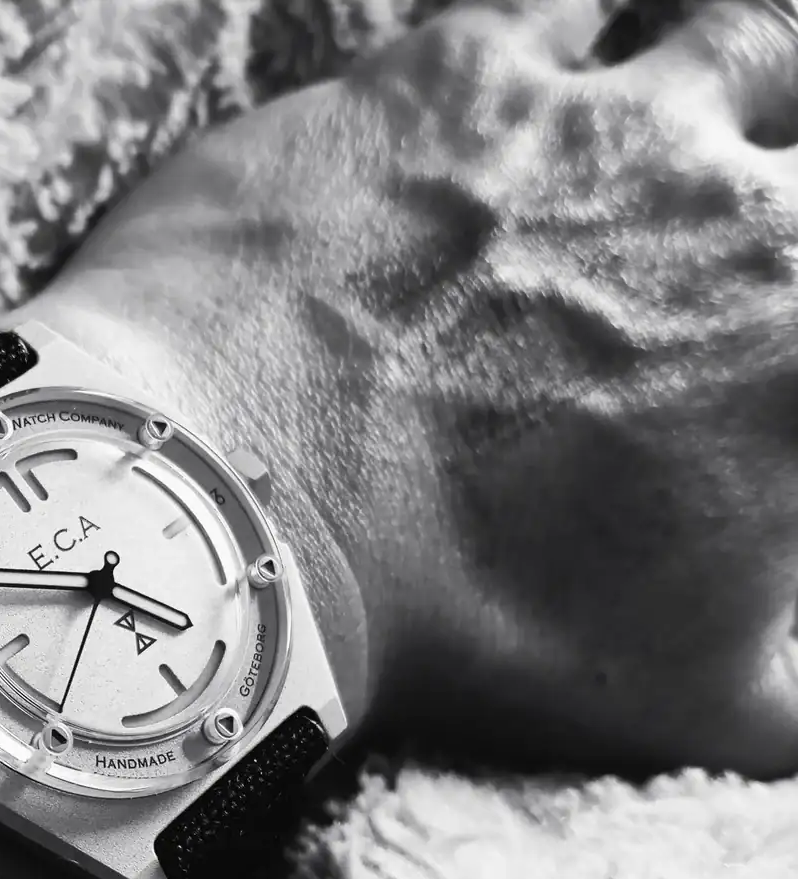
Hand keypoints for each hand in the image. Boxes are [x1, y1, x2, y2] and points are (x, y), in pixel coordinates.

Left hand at [3, 0, 797, 776]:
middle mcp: (731, 201)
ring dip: (735, 73)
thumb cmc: (464, 621)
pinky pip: (561, 4)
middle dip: (789, 165)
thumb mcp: (688, 698)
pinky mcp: (451, 76)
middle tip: (744, 217)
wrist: (245, 521)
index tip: (776, 334)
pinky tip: (552, 62)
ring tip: (679, 131)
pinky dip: (576, 30)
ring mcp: (594, 120)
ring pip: (732, 38)